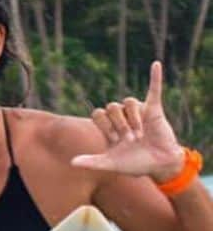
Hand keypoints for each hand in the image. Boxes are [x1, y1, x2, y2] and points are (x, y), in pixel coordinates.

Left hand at [71, 62, 184, 182]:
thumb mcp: (111, 163)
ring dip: (133, 120)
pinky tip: (156, 64)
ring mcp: (138, 112)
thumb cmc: (135, 164)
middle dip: (119, 125)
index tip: (114, 140)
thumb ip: (92, 162)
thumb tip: (72, 163)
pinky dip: (155, 77)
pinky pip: (154, 90)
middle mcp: (122, 116)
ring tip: (139, 135)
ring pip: (128, 102)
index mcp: (109, 125)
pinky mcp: (154, 110)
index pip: (97, 113)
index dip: (104, 125)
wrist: (159, 166)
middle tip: (130, 140)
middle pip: (111, 107)